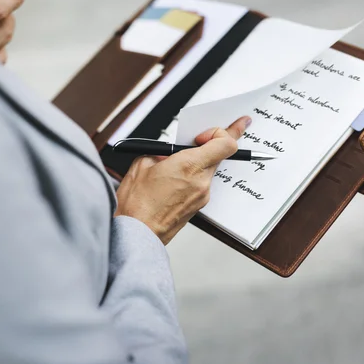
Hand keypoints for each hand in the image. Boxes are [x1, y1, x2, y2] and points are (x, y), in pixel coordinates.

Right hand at [115, 116, 250, 244]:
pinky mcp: (198, 206)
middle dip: (208, 144)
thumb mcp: (142, 165)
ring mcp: (202, 196)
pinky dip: (192, 177)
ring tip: (175, 165)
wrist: (138, 233)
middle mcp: (201, 181)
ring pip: (209, 170)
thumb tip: (168, 151)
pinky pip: (201, 184)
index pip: (226, 144)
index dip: (221, 132)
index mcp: (189, 166)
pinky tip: (173, 181)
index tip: (212, 130)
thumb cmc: (137, 204)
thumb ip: (161, 152)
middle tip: (199, 138)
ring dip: (197, 162)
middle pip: (219, 155)